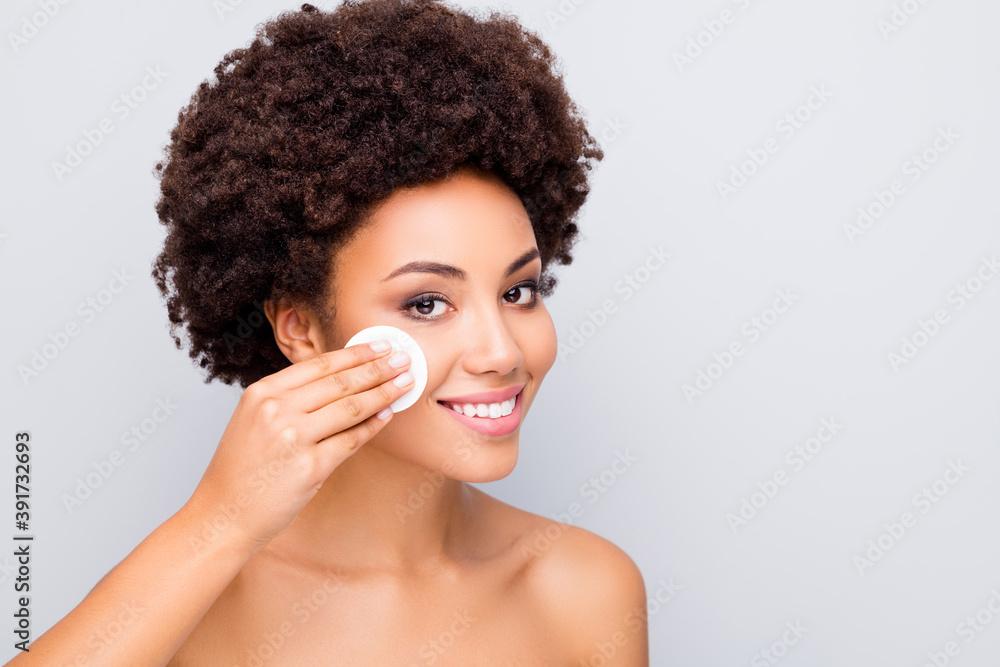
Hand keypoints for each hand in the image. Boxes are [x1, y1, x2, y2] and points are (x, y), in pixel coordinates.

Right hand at [185, 341, 412, 552]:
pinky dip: (373, 426)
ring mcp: (293, 438)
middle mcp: (276, 410)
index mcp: (262, 393)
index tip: (380, 347)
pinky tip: (387, 416)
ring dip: (384, 393)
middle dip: (378, 369)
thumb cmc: (241, 470)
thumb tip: (341, 380)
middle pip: (340, 382)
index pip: (319, 365)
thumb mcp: (253, 420)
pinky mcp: (310, 467)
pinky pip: (352, 440)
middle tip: (404, 360)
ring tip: (405, 384)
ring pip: (352, 407)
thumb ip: (289, 398)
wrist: (223, 514)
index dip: (355, 353)